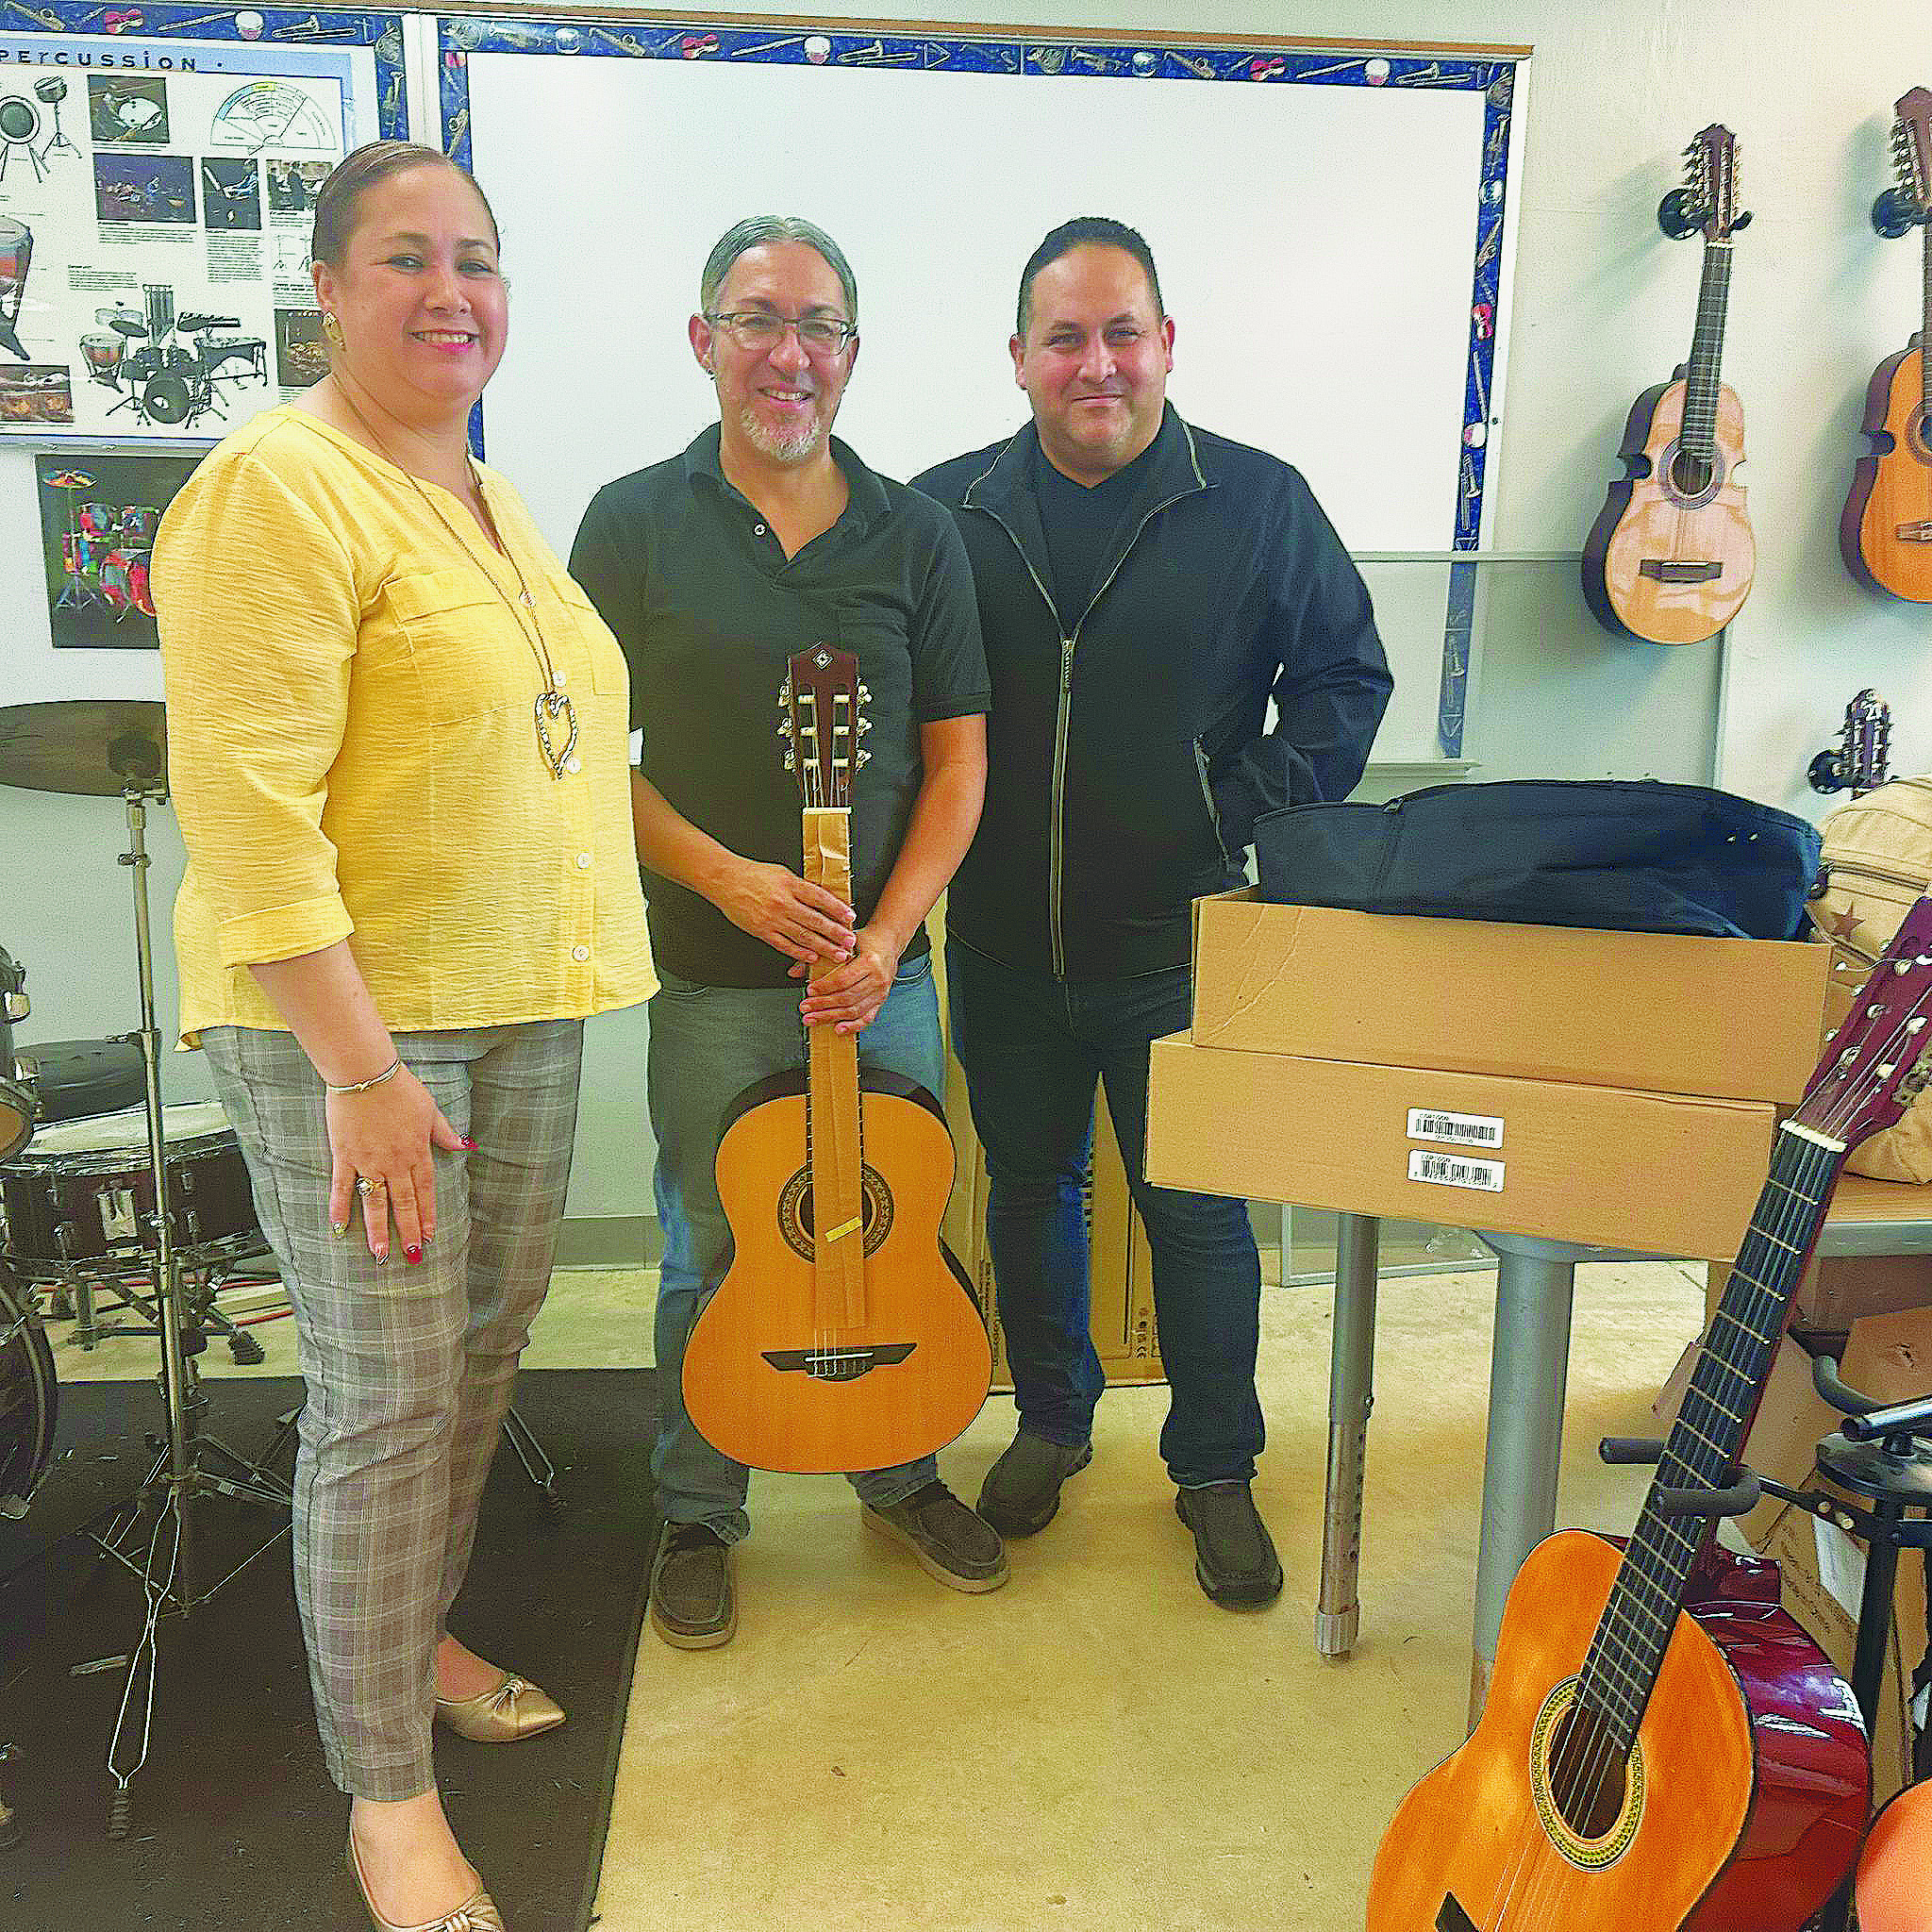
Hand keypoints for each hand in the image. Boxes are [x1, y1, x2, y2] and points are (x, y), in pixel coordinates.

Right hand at [325, 1065, 469, 1262]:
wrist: (365, 1073)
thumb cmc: (399, 1088)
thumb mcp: (430, 1110)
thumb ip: (444, 1133)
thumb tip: (466, 1146)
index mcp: (417, 1151)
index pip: (425, 1190)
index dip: (428, 1214)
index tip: (430, 1236)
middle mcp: (394, 1161)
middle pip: (403, 1202)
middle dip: (408, 1230)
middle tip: (410, 1255)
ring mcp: (368, 1161)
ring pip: (374, 1202)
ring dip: (378, 1229)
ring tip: (380, 1254)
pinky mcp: (344, 1155)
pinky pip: (341, 1187)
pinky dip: (339, 1208)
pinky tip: (338, 1228)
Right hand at [713, 857, 854, 966]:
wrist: (724, 880)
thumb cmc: (752, 874)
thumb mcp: (781, 873)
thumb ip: (800, 887)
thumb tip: (822, 899)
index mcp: (790, 885)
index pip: (820, 898)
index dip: (837, 908)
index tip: (850, 917)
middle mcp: (783, 902)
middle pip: (815, 920)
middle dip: (836, 933)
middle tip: (850, 941)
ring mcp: (772, 918)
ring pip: (803, 936)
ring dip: (823, 947)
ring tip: (838, 954)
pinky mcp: (762, 931)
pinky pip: (784, 944)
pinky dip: (799, 952)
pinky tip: (812, 957)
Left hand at [795, 924, 901, 1033]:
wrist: (889, 941)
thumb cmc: (866, 940)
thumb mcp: (843, 943)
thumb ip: (818, 956)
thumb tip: (794, 972)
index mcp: (870, 961)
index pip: (843, 979)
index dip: (824, 987)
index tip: (809, 990)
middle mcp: (878, 978)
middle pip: (847, 997)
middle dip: (823, 1005)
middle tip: (806, 1008)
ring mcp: (881, 991)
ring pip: (854, 1010)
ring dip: (831, 1017)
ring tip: (813, 1019)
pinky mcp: (881, 1000)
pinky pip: (867, 1018)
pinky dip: (852, 1026)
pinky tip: (838, 1029)